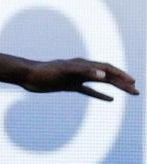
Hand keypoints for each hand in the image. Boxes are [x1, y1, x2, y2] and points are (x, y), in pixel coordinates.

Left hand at [20, 59, 138, 100]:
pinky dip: (100, 95)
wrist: (28, 76)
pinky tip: (110, 100)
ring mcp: (77, 78)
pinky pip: (90, 91)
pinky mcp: (70, 86)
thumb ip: (83, 71)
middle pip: (107, 76)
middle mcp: (82, 69)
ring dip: (116, 88)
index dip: (120, 75)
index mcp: (83, 64)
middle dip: (123, 82)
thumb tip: (102, 76)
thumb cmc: (45, 72)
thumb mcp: (64, 71)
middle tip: (137, 91)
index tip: (132, 83)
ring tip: (130, 93)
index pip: (107, 69)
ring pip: (101, 83)